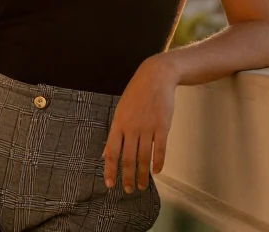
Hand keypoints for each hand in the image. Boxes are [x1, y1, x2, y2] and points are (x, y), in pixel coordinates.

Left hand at [103, 56, 176, 192]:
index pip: (112, 152)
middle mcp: (132, 128)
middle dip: (127, 177)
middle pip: (128, 158)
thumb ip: (114, 134)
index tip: (110, 184)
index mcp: (118, 124)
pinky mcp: (163, 126)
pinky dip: (158, 162)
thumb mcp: (120, 111)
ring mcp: (148, 127)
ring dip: (142, 174)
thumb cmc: (136, 94)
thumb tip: (105, 153)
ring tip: (142, 185)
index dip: (110, 170)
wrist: (156, 78)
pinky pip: (160, 149)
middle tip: (128, 190)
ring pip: (144, 157)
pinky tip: (157, 171)